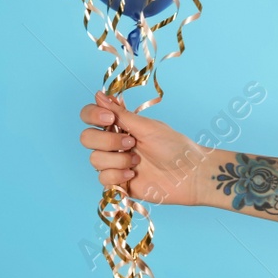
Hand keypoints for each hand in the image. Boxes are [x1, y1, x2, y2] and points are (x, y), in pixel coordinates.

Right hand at [78, 92, 219, 206]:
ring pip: (94, 160)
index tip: (109, 118)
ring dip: (117, 160)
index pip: (89, 115)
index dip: (92, 115)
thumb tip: (98, 94)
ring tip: (137, 162)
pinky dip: (117, 175)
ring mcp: (114, 163)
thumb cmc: (174, 147)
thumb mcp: (147, 127)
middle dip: (107, 141)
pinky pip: (102, 178)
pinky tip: (133, 175)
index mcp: (119, 126)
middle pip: (86, 138)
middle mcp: (113, 143)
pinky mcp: (118, 183)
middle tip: (131, 143)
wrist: (191, 175)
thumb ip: (120, 114)